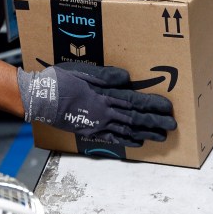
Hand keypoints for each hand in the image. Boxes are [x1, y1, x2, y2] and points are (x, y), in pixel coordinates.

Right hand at [17, 62, 176, 146]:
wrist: (40, 98)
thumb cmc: (60, 80)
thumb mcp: (84, 71)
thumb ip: (107, 75)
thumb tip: (128, 78)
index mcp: (104, 95)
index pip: (135, 101)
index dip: (153, 105)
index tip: (168, 109)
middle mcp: (104, 112)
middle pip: (135, 118)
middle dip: (155, 122)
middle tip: (172, 126)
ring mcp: (97, 123)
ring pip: (126, 130)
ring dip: (145, 133)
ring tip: (160, 137)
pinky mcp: (89, 130)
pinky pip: (111, 138)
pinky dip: (126, 141)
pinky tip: (137, 142)